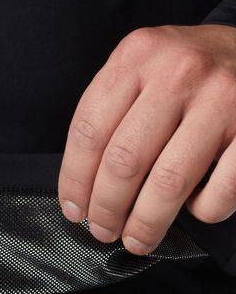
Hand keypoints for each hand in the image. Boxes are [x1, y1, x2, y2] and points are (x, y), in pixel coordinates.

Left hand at [58, 23, 235, 254]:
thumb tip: (83, 179)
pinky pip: (219, 191)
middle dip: (106, 206)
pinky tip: (191, 209)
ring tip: (135, 239)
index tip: (73, 207)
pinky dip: (201, 211)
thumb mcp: (143, 63)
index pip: (90, 128)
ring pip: (169, 182)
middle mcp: (177, 73)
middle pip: (124, 159)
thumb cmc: (188, 65)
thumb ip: (113, 105)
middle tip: (101, 229)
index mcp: (137, 55)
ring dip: (146, 221)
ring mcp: (222, 101)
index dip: (75, 176)